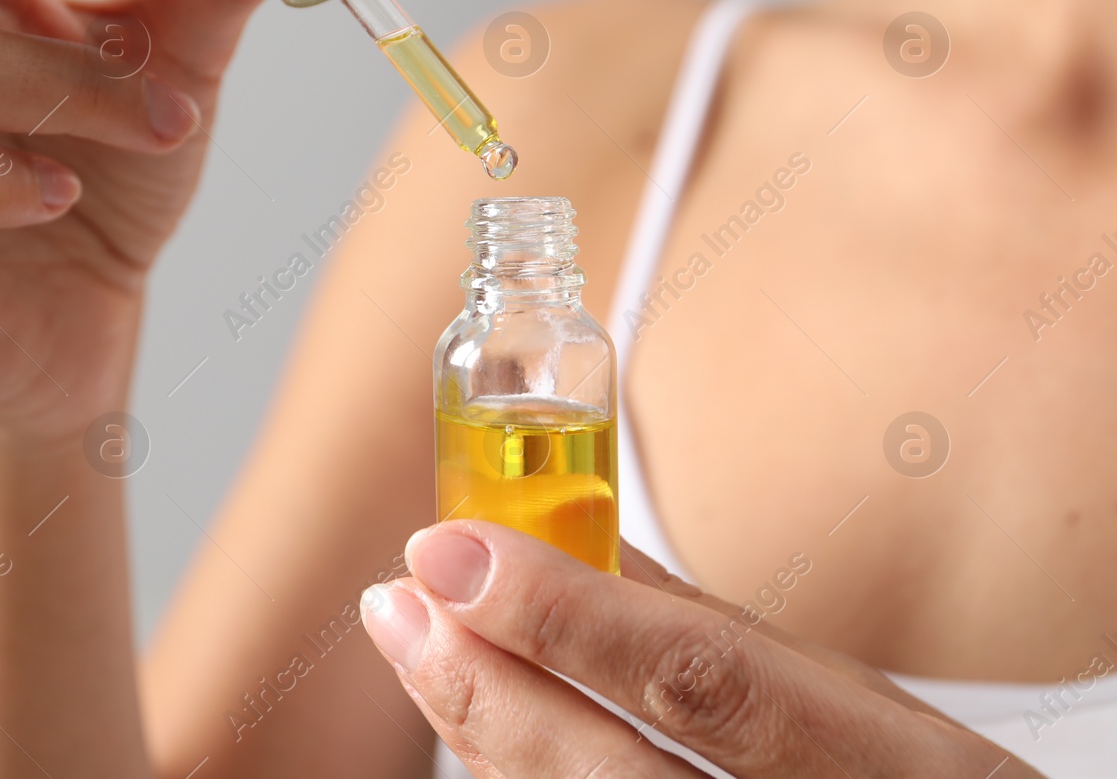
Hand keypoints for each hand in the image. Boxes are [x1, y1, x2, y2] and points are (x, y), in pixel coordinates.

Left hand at [360, 522, 1041, 777]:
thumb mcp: (863, 711)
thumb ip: (715, 633)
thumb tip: (574, 543)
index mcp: (898, 766)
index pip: (704, 679)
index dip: (563, 617)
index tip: (453, 547)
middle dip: (489, 687)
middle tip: (401, 604)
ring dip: (486, 737)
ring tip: (418, 648)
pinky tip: (481, 731)